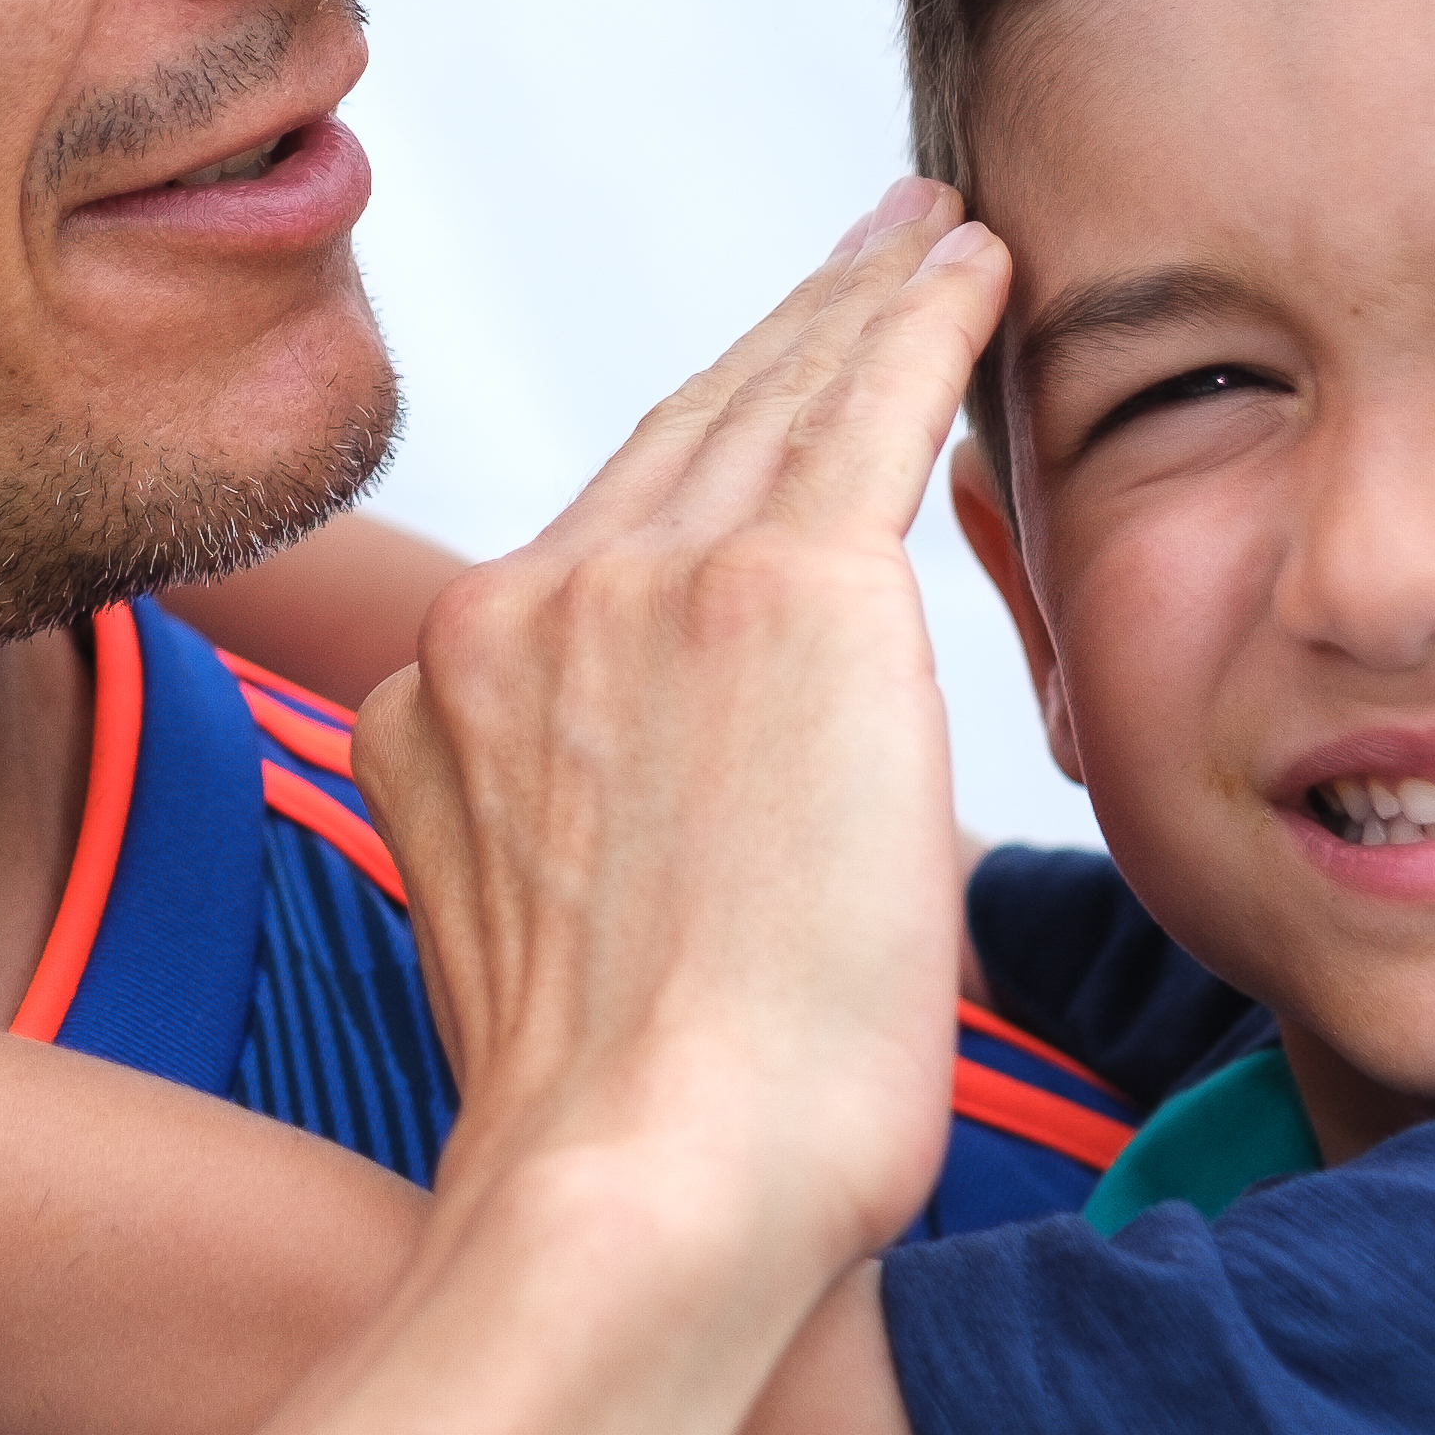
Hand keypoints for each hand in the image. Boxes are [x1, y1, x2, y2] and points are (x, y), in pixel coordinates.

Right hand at [356, 185, 1005, 1289]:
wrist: (643, 1194)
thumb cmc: (638, 1155)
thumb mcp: (550, 953)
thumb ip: (588, 845)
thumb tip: (694, 845)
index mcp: (456, 697)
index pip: (600, 533)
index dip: (696, 445)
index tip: (757, 388)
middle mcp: (522, 613)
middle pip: (678, 434)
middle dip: (779, 334)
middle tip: (860, 250)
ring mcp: (637, 590)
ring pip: (774, 401)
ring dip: (861, 305)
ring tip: (930, 240)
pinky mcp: (781, 593)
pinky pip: (870, 408)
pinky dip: (925, 321)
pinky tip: (978, 266)